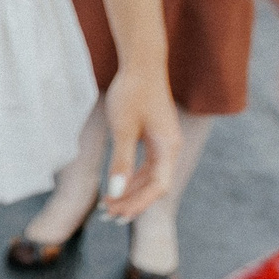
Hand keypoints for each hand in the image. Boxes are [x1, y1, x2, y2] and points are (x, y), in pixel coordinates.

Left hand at [101, 62, 179, 219]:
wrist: (141, 64)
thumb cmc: (132, 94)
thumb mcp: (123, 130)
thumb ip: (121, 162)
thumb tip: (116, 193)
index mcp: (168, 147)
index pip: (158, 186)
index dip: (138, 203)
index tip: (117, 214)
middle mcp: (170, 147)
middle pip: (155, 184)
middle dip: (133, 201)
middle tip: (108, 214)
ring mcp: (164, 142)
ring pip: (150, 176)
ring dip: (131, 191)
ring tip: (110, 204)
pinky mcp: (156, 136)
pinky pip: (146, 164)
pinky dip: (132, 176)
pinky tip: (117, 186)